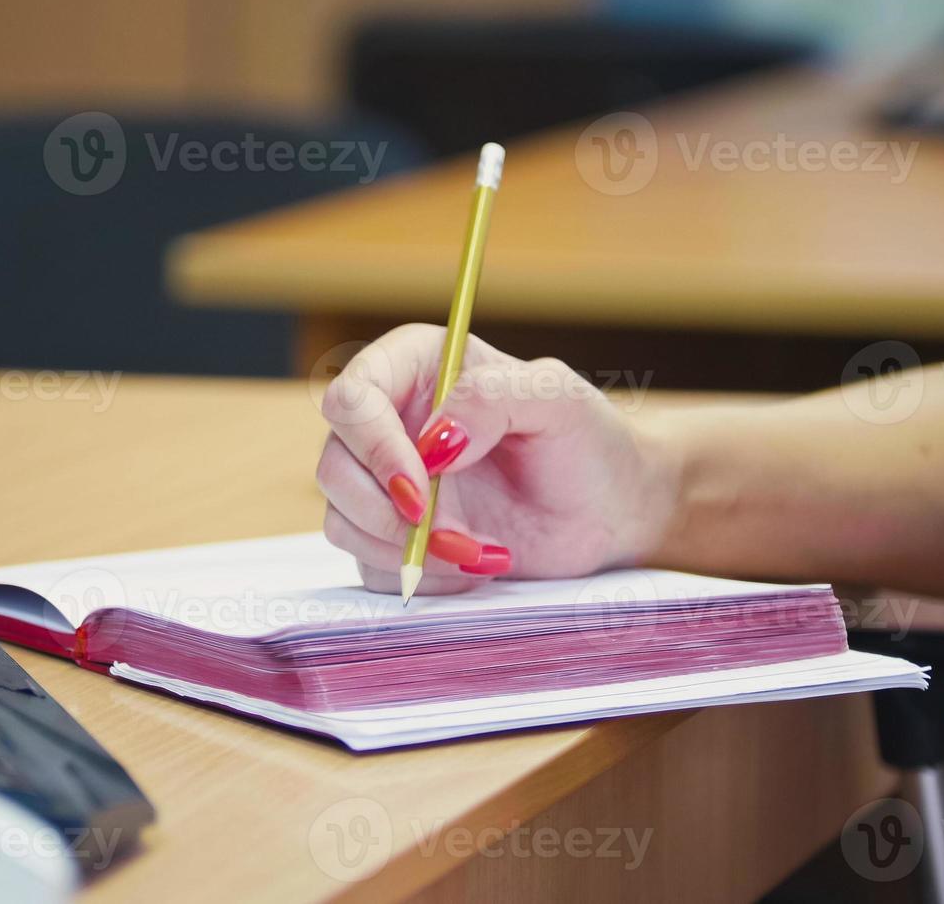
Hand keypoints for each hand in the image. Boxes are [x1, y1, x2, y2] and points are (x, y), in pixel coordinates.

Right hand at [317, 325, 677, 595]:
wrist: (608, 513)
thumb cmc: (588, 443)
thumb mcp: (557, 400)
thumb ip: (492, 397)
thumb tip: (433, 440)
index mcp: (417, 367)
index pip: (351, 397)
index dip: (373, 446)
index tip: (421, 486)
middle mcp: (392, 421)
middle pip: (335, 465)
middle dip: (387, 511)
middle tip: (450, 533)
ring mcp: (389, 482)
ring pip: (343, 520)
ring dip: (406, 549)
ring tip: (479, 550)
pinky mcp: (397, 534)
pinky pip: (370, 565)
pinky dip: (420, 575)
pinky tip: (475, 563)